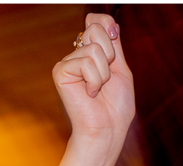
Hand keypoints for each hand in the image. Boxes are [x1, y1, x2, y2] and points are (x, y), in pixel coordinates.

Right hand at [52, 13, 133, 146]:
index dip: (107, 25)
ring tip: (99, 89)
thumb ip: (114, 46)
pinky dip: (95, 80)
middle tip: (107, 78)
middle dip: (110, 55)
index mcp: (92, 52)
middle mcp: (77, 53)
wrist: (108, 128)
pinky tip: (90, 93)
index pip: (96, 21)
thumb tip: (110, 23)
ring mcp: (68, 62)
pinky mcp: (61, 71)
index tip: (115, 42)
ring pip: (93, 49)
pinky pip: (85, 62)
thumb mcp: (121, 70)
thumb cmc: (116, 105)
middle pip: (95, 29)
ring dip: (104, 73)